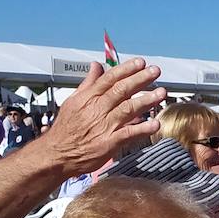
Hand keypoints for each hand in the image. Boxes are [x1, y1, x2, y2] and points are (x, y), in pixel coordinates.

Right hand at [31, 58, 166, 176]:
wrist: (57, 154)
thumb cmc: (66, 129)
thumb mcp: (73, 101)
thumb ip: (88, 83)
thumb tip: (96, 65)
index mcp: (88, 98)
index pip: (110, 79)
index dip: (126, 70)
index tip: (141, 63)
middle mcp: (97, 109)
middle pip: (121, 90)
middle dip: (140, 79)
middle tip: (155, 71)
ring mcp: (104, 126)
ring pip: (128, 109)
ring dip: (146, 101)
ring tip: (161, 94)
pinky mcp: (108, 143)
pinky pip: (128, 134)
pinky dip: (142, 129)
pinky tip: (155, 124)